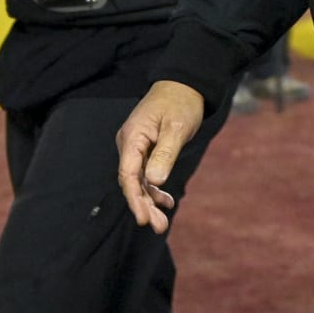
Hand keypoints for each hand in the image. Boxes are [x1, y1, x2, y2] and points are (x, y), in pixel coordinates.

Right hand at [116, 80, 204, 234]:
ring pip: (140, 181)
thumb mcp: (177, 128)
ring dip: (150, 202)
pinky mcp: (145, 150)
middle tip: (158, 227)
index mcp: (133, 137)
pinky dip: (155, 189)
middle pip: (132, 181)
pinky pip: (147, 174)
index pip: (128, 174)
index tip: (143, 218)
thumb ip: (165, 154)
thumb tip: (153, 181)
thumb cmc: (181, 103)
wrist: (185, 85)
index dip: (135, 198)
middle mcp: (129, 144)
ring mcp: (136, 147)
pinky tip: (167, 202)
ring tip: (162, 223)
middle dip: (144, 206)